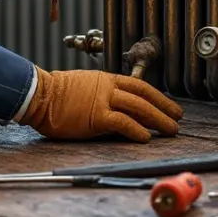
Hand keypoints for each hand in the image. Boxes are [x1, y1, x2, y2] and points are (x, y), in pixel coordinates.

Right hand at [19, 68, 183, 142]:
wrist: (39, 95)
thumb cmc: (57, 94)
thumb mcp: (86, 86)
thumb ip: (104, 93)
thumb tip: (120, 106)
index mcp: (107, 79)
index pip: (140, 85)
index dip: (158, 96)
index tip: (169, 105)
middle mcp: (108, 87)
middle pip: (144, 95)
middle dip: (164, 107)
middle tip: (178, 117)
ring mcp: (103, 101)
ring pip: (138, 108)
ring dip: (158, 119)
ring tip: (171, 129)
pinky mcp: (95, 116)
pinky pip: (122, 123)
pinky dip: (136, 130)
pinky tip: (146, 137)